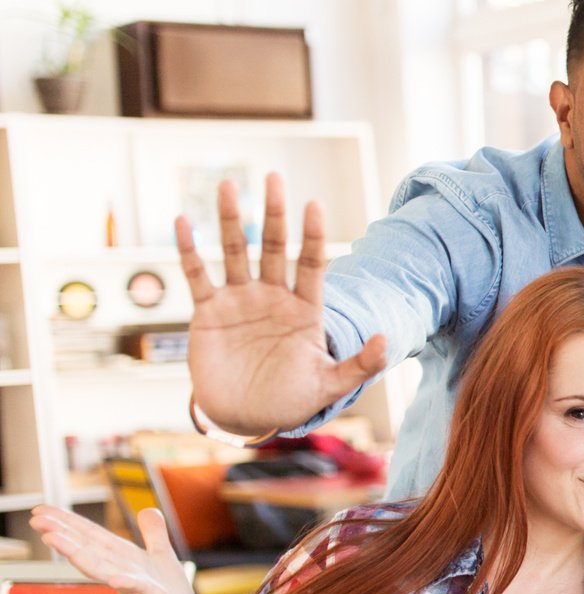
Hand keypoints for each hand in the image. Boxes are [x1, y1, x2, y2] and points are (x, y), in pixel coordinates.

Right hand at [28, 505, 199, 593]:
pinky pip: (137, 588)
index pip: (92, 537)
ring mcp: (134, 586)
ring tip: (52, 538)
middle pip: (89, 549)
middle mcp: (121, 571)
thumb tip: (147, 508)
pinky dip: (126, 582)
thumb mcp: (162, 556)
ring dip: (77, 553)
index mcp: (123, 558)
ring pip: (101, 567)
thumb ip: (153, 534)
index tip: (41, 509)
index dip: (69, 522)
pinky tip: (115, 578)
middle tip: (35, 519)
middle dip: (63, 534)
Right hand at [182, 175, 387, 433]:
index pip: (311, 263)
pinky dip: (189, 249)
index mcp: (304, 309)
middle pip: (274, 247)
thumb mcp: (330, 385)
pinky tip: (185, 221)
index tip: (314, 204)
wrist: (246, 417)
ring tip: (229, 185)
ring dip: (231, 220)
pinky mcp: (209, 312)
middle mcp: (272, 297)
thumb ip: (360, 365)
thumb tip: (388, 339)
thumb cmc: (291, 400)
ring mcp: (240, 301)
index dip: (312, 235)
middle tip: (274, 177)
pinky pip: (197, 275)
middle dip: (274, 213)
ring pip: (235, 251)